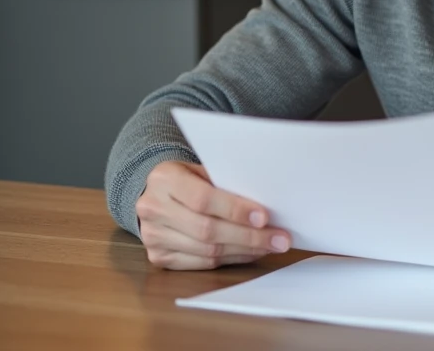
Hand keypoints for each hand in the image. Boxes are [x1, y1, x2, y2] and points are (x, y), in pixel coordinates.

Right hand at [135, 161, 291, 269]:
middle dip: (249, 236)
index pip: (203, 199)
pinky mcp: (159, 258)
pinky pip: (203, 263)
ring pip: (207, 250)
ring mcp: (153, 237)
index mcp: (163, 180)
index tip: (265, 217)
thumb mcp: (200, 169)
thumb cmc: (187, 179)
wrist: (154, 194)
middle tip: (279, 239)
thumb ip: (224, 183)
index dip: (235, 210)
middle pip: (207, 230)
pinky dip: (232, 258)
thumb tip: (266, 203)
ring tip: (270, 246)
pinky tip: (251, 252)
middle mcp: (153, 209)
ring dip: (245, 250)